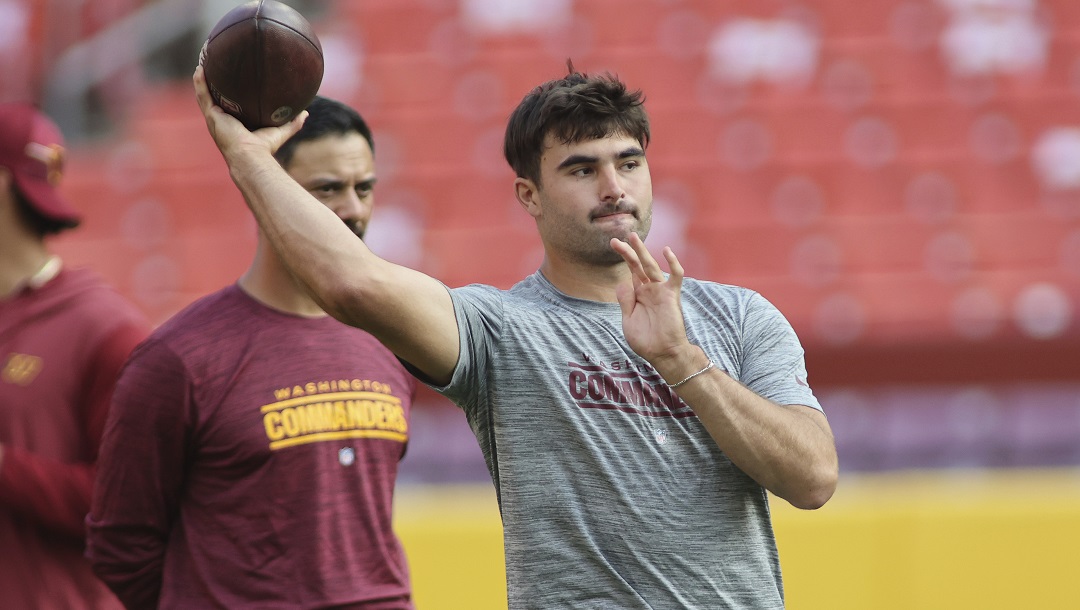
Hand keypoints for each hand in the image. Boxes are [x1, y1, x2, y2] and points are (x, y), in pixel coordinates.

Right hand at [192, 65, 305, 161]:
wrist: (252, 155)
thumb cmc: (265, 148)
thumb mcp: (280, 131)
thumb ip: (293, 122)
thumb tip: (306, 113)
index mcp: (235, 123)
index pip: (231, 105)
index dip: (229, 94)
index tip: (231, 80)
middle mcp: (223, 120)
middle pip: (215, 98)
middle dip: (213, 84)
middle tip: (214, 66)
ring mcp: (215, 118)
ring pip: (205, 95)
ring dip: (202, 80)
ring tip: (202, 62)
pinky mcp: (211, 116)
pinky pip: (203, 96)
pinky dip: (200, 83)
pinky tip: (199, 69)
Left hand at [609, 233, 692, 368]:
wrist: (663, 354)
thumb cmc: (646, 341)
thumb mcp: (628, 321)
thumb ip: (625, 301)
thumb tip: (622, 282)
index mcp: (639, 294)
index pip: (631, 270)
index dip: (624, 256)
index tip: (613, 243)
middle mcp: (650, 289)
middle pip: (638, 265)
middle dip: (629, 251)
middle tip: (616, 238)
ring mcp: (661, 291)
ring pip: (651, 266)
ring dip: (642, 252)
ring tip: (633, 237)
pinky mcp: (672, 295)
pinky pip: (675, 276)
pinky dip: (673, 264)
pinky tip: (667, 251)